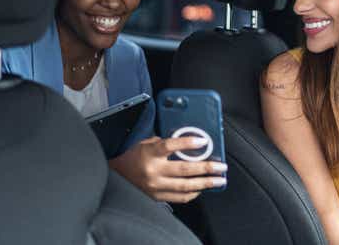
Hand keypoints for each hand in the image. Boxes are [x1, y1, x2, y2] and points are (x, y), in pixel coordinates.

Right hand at [109, 136, 227, 202]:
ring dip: (205, 183)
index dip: (188, 143)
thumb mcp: (146, 143)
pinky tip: (202, 188)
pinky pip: (179, 197)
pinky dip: (193, 193)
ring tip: (218, 180)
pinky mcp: (157, 196)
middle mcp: (153, 171)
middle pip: (184, 169)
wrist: (117, 175)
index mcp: (150, 153)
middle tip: (221, 167)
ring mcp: (155, 186)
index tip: (204, 141)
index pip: (171, 146)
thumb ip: (165, 143)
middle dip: (206, 168)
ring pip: (185, 186)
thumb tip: (189, 144)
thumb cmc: (133, 156)